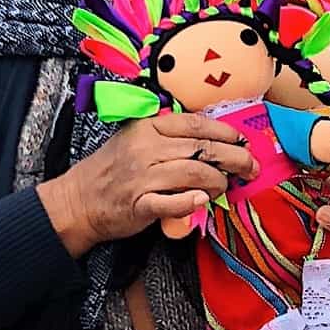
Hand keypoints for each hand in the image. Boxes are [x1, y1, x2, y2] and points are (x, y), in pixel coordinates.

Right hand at [38, 113, 256, 257]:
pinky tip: (203, 200)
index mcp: (147, 126)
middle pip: (202, 149)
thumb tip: (213, 141)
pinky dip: (191, 201)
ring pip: (193, 173)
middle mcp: (145, 148)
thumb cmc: (113, 169)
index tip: (243, 141)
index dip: (225, 132)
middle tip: (251, 167)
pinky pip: (172, 202)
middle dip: (234, 158)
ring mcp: (142, 177)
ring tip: (224, 187)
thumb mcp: (136, 138)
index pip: (196, 124)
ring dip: (217, 181)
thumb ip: (169, 136)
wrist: (78, 199)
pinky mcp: (139, 205)